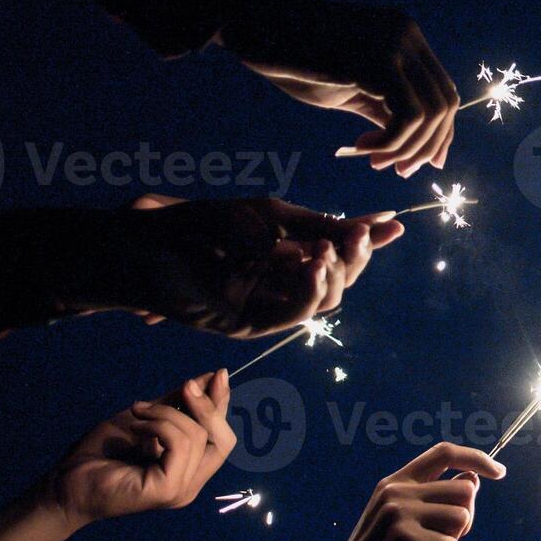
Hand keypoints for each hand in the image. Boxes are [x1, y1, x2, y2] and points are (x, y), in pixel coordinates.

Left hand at [44, 371, 234, 523]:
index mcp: (189, 469)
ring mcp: (181, 489)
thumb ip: (176, 404)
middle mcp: (191, 483)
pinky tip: (137, 422)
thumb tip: (209, 378)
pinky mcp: (168, 489)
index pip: (221, 437)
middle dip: (208, 406)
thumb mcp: (144, 419)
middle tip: (186, 385)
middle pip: (224, 440)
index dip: (222, 404)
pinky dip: (160, 425)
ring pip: (198, 437)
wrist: (65, 481)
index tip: (218, 373)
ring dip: (167, 413)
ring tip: (137, 411)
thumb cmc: (100, 453)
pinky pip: (180, 445)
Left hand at [96, 196, 403, 339]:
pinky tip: (314, 267)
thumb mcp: (270, 217)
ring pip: (323, 302)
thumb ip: (319, 225)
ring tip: (327, 250)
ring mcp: (266, 305)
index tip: (394, 224)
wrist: (146, 245)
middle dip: (356, 258)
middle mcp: (281, 283)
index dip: (366, 240)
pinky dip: (309, 292)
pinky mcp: (249, 323)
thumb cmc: (200, 225)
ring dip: (334, 277)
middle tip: (358, 236)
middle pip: (340, 280)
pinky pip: (292, 315)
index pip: (339, 252)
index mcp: (288, 256)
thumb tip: (377, 225)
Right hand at [215, 0, 458, 176]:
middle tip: (393, 170)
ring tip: (371, 160)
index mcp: (406, 37)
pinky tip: (361, 148)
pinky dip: (392, 142)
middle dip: (425, 147)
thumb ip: (385, 111)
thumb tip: (418, 148)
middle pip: (445, 104)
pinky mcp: (377, 58)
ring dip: (405, 149)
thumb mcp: (350, 88)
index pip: (443, 93)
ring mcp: (395, 43)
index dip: (437, 134)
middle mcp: (407, 34)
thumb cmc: (294, 58)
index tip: (412, 163)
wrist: (250, 23)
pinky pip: (407, 115)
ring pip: (430, 114)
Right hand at [310, 443, 505, 540]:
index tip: (500, 471)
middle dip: (464, 520)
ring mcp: (398, 514)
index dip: (476, 457)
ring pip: (462, 519)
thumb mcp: (401, 522)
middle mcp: (396, 491)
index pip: (444, 453)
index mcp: (394, 482)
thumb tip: (474, 477)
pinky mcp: (404, 540)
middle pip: (465, 490)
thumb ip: (433, 499)